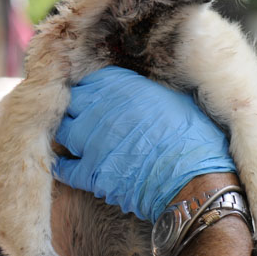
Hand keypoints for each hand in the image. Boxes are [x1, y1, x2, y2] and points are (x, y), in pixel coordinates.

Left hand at [54, 66, 235, 222]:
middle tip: (86, 117)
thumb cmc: (193, 135)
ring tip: (80, 140)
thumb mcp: (176, 97)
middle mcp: (101, 108)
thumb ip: (150, 91)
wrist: (192, 175)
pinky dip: (66, 166)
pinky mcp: (90, 172)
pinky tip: (70, 165)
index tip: (99, 97)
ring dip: (70, 135)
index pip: (91, 80)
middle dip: (77, 109)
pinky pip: (65, 167)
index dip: (94, 89)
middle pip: (72, 103)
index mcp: (122, 86)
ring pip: (63, 132)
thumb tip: (146, 92)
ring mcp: (91, 141)